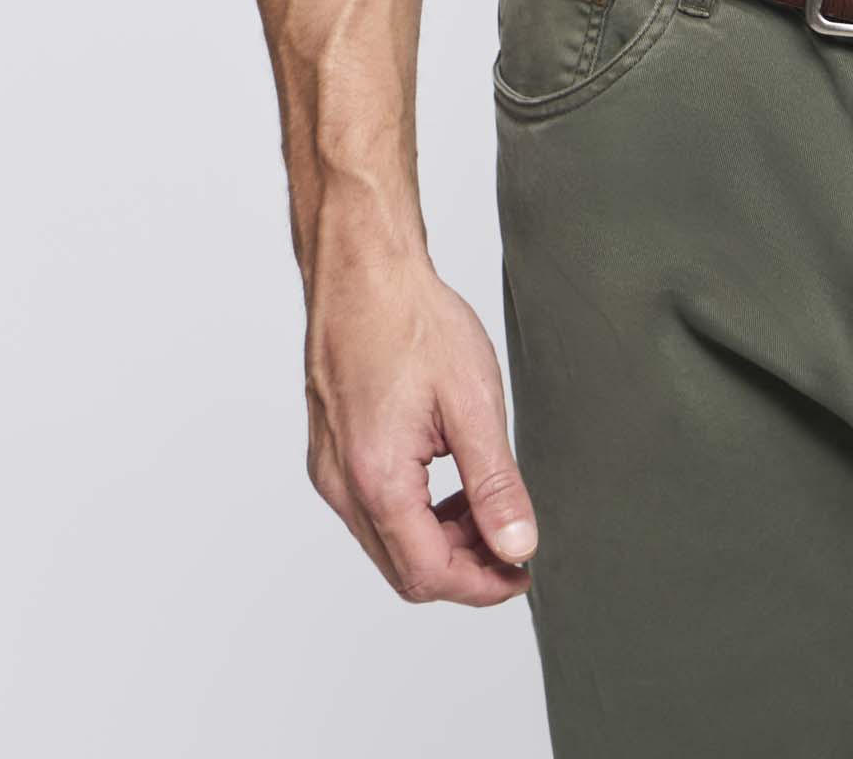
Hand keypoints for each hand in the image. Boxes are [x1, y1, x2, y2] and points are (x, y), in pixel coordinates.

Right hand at [303, 254, 536, 604]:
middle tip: (512, 539)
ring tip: (486, 503)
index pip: (429, 574)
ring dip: (440, 540)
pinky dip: (415, 512)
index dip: (482, 585)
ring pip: (387, 542)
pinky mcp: (329, 452)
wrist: (361, 267)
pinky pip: (372, 509)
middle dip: (464, 566)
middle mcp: (341, 485)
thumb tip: (518, 547)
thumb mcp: (473, 400)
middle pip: (405, 569)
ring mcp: (329, 469)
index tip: (522, 571)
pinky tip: (448, 479)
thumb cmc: (412, 319)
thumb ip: (496, 483)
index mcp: (376, 479)